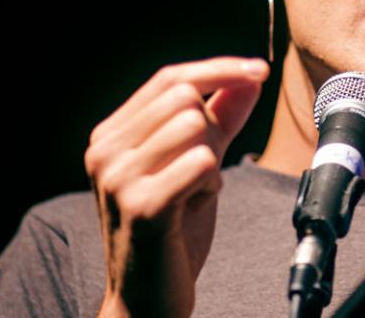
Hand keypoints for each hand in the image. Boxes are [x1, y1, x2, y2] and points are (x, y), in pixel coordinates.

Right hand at [84, 56, 269, 317]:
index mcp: (110, 135)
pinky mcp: (142, 206)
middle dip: (213, 129)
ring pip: (194, 127)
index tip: (260, 69)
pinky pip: (201, 163)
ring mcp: (118, 178)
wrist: (147, 301)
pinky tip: (194, 208)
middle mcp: (105, 151)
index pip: (169, 78)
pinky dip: (212, 183)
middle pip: (184, 98)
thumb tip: (249, 77)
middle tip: (206, 171)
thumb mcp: (196, 165)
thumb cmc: (172, 231)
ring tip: (194, 194)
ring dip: (212, 161)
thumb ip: (220, 119)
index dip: (219, 69)